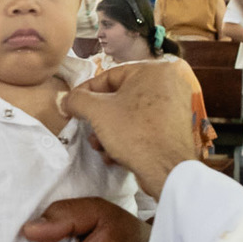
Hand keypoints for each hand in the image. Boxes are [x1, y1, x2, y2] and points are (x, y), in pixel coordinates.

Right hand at [61, 61, 199, 197]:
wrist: (166, 170)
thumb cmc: (133, 132)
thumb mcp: (97, 112)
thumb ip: (77, 100)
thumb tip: (67, 100)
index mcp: (153, 70)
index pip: (108, 77)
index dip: (85, 92)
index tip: (72, 106)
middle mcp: (168, 83)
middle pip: (119, 97)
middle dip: (99, 118)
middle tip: (88, 131)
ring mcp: (175, 106)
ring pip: (129, 113)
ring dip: (109, 130)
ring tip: (101, 146)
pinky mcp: (176, 127)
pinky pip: (144, 125)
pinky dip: (127, 137)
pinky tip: (115, 154)